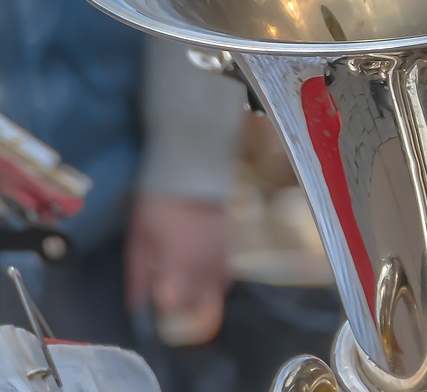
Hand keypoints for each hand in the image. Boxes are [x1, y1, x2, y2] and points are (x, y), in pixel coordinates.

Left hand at [126, 194, 230, 345]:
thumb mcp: (139, 241)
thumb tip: (137, 307)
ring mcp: (224, 257)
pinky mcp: (233, 247)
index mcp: (182, 267)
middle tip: (168, 299)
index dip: (164, 313)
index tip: (154, 306)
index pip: (178, 308)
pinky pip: (225, 276)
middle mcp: (208, 267)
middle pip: (201, 308)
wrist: (192, 171)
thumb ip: (138, 278)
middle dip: (183, 309)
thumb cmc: (159, 206)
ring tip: (183, 283)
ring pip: (217, 293)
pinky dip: (212, 280)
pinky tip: (198, 270)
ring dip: (200, 296)